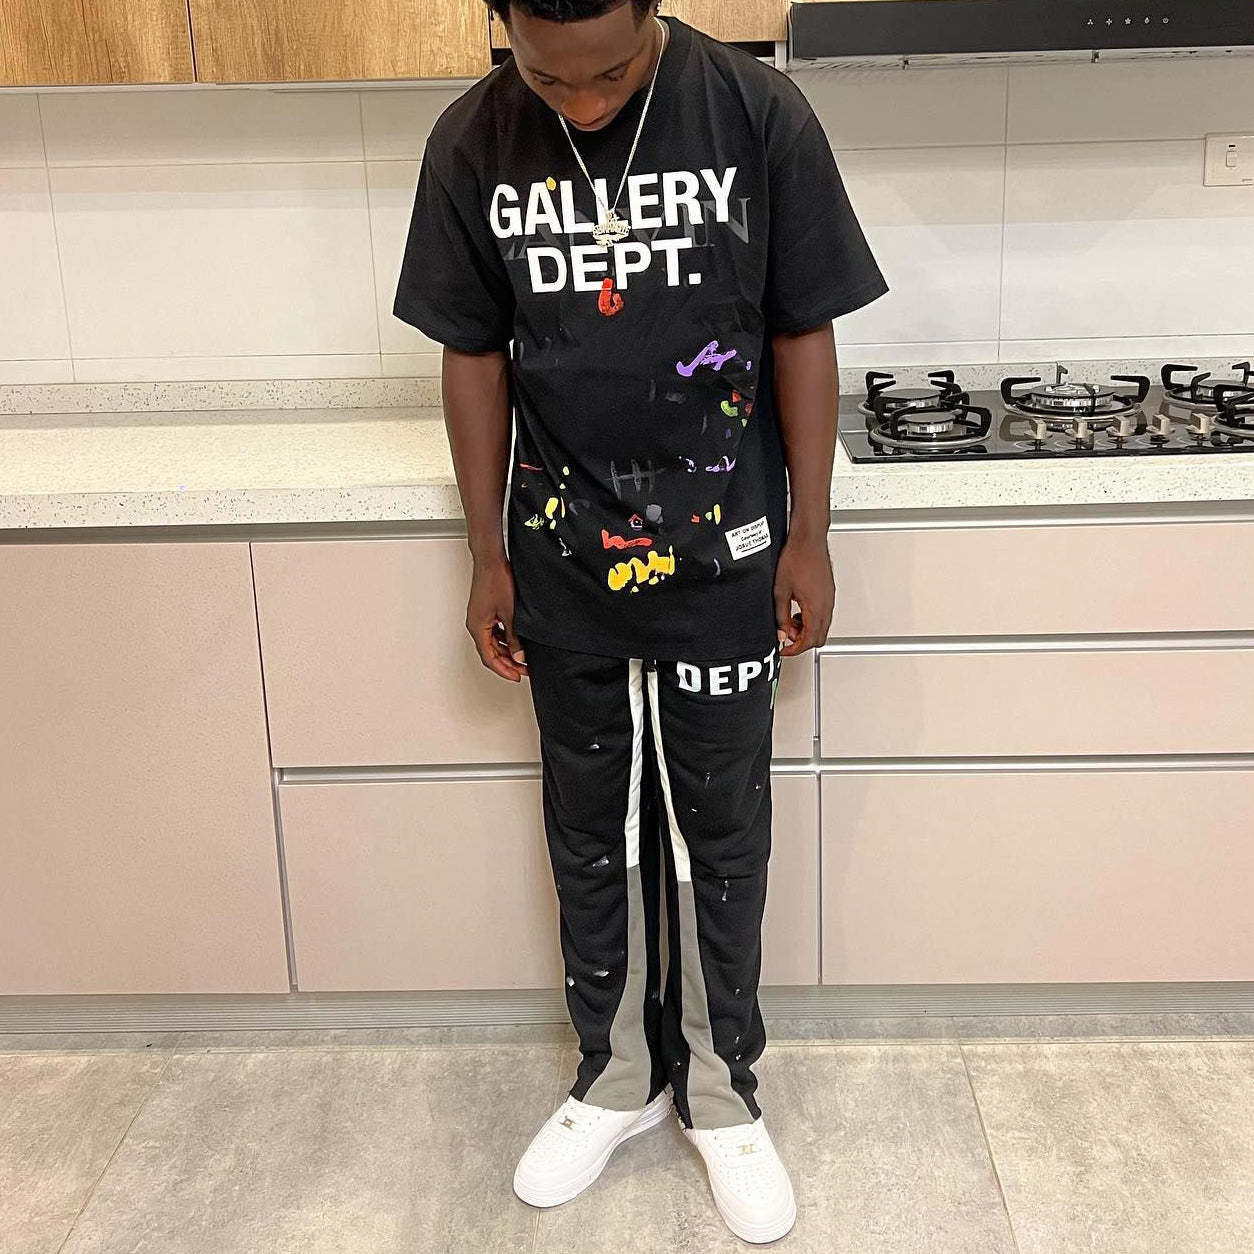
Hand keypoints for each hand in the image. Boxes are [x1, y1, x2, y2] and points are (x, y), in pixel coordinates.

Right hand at [467, 554, 527, 681]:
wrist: (491, 560)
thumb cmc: (496, 581)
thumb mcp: (511, 614)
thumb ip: (515, 638)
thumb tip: (520, 656)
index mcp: (477, 628)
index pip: (489, 658)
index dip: (504, 670)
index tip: (516, 677)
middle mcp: (475, 625)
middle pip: (491, 652)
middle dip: (508, 663)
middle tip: (524, 670)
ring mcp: (480, 618)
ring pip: (493, 643)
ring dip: (507, 652)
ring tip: (523, 658)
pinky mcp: (485, 611)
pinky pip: (494, 632)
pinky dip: (505, 640)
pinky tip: (517, 641)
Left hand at [773, 532, 833, 656]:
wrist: (808, 540)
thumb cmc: (796, 558)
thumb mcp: (780, 591)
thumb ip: (781, 616)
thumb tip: (781, 633)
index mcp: (815, 608)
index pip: (808, 640)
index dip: (795, 649)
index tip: (784, 649)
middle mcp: (826, 605)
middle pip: (818, 637)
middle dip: (801, 641)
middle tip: (786, 636)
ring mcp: (829, 598)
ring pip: (822, 626)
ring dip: (806, 630)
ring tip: (790, 622)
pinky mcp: (828, 592)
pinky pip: (823, 614)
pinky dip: (811, 619)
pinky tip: (798, 611)